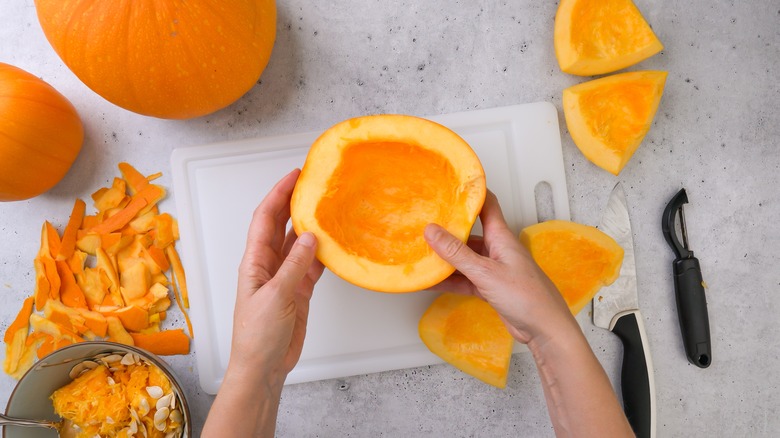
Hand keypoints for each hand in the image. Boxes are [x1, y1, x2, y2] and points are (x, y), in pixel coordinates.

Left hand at [230, 169, 324, 387]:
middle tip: (311, 183)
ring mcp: (284, 278)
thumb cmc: (257, 335)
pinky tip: (332, 244)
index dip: (277, 194)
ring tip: (325, 207)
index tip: (293, 176)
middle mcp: (268, 265)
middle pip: (280, 225)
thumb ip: (294, 266)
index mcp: (254, 262)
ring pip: (297, 243)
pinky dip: (321, 254)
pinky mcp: (297, 291)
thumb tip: (309, 236)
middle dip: (292, 202)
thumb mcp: (275, 296)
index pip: (265, 219)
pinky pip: (310, 265)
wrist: (263, 366)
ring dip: (309, 226)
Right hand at [423, 190, 575, 345]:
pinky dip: (450, 280)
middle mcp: (498, 249)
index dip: (471, 193)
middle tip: (423, 223)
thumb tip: (431, 231)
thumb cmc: (525, 296)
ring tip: (421, 254)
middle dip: (448, 229)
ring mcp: (494, 269)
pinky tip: (431, 281)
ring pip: (465, 258)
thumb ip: (457, 253)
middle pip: (470, 233)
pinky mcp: (490, 287)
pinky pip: (465, 278)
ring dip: (446, 258)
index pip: (487, 206)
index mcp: (502, 237)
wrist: (544, 329)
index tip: (450, 186)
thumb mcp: (485, 273)